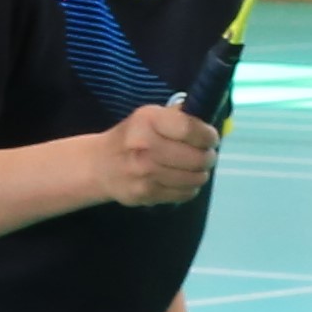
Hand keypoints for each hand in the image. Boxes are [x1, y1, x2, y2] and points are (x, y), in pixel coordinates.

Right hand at [94, 100, 221, 207]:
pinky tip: (180, 179)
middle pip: (197, 158)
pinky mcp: (147, 195)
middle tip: (205, 155)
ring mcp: (145, 174)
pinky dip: (189, 187)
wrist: (100, 166)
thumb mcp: (150, 117)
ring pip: (195, 179)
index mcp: (147, 121)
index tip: (211, 139)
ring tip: (193, 167)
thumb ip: (179, 116)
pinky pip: (186, 194)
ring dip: (200, 173)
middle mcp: (145, 147)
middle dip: (208, 157)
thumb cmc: (132, 137)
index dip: (208, 136)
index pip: (190, 129)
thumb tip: (209, 120)